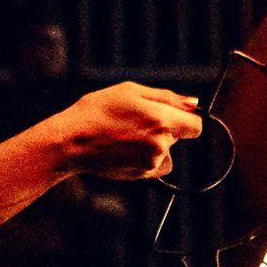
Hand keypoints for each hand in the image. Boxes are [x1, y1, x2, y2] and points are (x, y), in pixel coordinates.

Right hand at [48, 83, 203, 181]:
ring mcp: (151, 163)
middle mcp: (161, 144)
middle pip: (176, 137)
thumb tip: (194, 103)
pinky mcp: (141, 175)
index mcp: (161, 120)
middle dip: (163, 129)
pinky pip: (154, 166)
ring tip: (125, 136)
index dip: (185, 120)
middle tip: (133, 121)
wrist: (71, 141)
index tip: (170, 116)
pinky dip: (144, 158)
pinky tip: (123, 150)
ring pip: (165, 153)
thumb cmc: (97, 110)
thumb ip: (167, 97)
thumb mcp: (131, 91)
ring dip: (154, 145)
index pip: (195, 126)